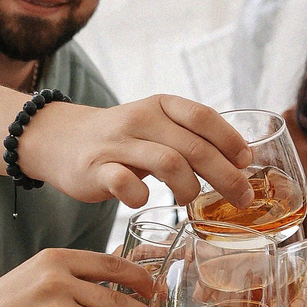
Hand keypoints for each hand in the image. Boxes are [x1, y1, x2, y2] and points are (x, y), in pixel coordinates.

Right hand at [18, 95, 253, 209]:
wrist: (60, 139)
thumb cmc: (121, 139)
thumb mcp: (156, 126)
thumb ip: (190, 138)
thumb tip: (240, 160)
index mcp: (161, 105)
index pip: (204, 117)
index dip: (231, 141)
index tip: (246, 162)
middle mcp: (141, 119)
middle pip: (194, 147)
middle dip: (225, 176)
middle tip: (242, 199)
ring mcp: (118, 144)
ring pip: (168, 163)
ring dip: (189, 189)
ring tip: (189, 201)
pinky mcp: (96, 169)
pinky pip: (126, 184)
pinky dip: (141, 197)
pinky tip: (145, 201)